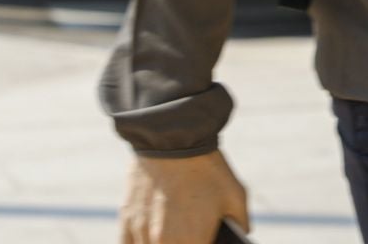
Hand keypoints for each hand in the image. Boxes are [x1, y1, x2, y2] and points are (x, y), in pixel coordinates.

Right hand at [120, 150, 249, 243]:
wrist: (169, 135)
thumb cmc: (206, 168)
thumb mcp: (236, 198)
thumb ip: (239, 226)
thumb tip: (237, 235)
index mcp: (189, 241)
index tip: (208, 238)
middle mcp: (159, 240)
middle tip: (194, 235)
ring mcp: (139, 228)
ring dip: (162, 243)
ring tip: (176, 235)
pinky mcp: (127, 214)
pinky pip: (128, 243)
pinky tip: (151, 240)